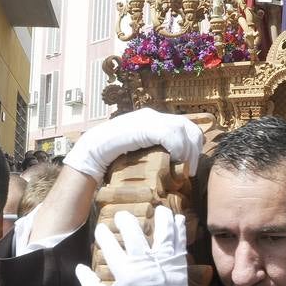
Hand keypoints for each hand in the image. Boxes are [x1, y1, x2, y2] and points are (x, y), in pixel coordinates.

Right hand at [62, 108, 203, 182]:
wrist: (91, 153)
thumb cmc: (113, 156)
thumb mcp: (140, 151)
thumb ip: (155, 150)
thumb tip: (175, 162)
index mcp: (152, 119)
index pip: (183, 125)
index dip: (193, 144)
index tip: (191, 164)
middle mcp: (151, 115)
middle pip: (186, 125)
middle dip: (194, 147)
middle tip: (191, 170)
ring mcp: (146, 119)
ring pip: (181, 129)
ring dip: (187, 150)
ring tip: (184, 168)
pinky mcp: (142, 127)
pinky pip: (169, 134)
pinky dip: (177, 148)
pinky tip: (174, 160)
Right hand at [74, 206, 188, 285]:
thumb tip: (79, 269)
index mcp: (125, 273)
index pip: (111, 247)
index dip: (104, 235)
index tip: (100, 228)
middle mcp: (145, 265)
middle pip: (135, 235)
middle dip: (126, 222)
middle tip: (121, 215)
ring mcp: (165, 266)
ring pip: (163, 234)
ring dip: (161, 219)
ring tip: (159, 208)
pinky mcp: (180, 270)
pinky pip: (180, 244)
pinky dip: (179, 230)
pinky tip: (178, 219)